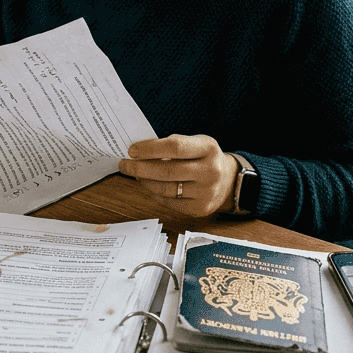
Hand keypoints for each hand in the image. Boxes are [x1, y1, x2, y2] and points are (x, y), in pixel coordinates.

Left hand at [118, 134, 238, 217]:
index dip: (150, 149)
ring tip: (135, 175)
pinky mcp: (199, 209)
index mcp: (208, 148)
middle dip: (140, 168)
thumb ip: (171, 145)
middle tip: (124, 165)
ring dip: (145, 181)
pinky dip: (155, 193)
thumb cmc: (204, 158)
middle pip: (167, 171)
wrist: (228, 181)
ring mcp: (206, 192)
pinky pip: (169, 202)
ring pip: (166, 189)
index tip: (132, 150)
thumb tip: (139, 152)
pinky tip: (149, 186)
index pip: (174, 147)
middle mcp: (210, 171)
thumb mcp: (195, 143)